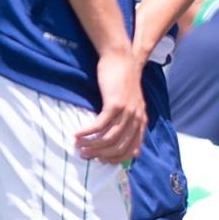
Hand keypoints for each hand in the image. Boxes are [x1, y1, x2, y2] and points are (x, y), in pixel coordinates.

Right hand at [77, 47, 146, 163]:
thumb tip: (112, 138)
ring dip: (92, 145)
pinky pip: (100, 125)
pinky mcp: (115, 104)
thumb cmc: (121, 80)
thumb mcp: (129, 102)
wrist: (121, 58)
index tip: (102, 161)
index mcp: (141, 120)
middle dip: (101, 155)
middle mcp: (137, 118)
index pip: (133, 149)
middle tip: (86, 155)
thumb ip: (126, 119)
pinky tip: (77, 134)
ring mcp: (127, 111)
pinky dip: (87, 132)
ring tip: (79, 147)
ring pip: (109, 138)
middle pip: (119, 147)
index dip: (116, 158)